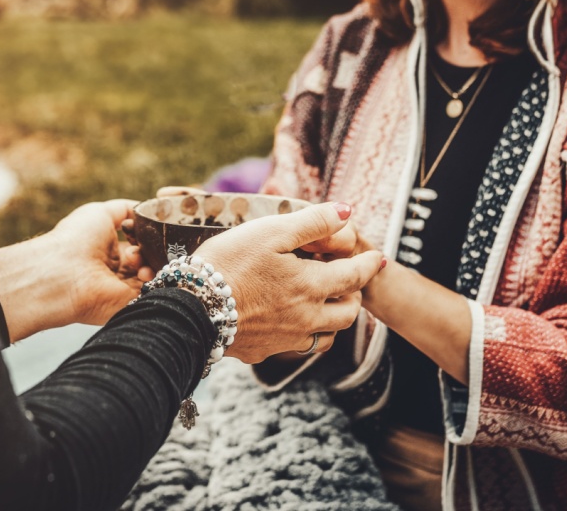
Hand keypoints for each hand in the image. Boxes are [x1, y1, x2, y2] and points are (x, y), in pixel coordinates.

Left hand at [0, 200, 150, 341]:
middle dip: (153, 249)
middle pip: (149, 258)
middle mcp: (115, 269)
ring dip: (152, 262)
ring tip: (136, 259)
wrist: (63, 271)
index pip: (137, 244)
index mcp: (106, 250)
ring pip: (153, 273)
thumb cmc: (76, 238)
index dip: (147, 236)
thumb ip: (127, 210)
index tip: (153, 229)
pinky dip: (154, 279)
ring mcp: (122, 287)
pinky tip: (143, 271)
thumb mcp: (100, 213)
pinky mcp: (128, 303)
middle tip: (149, 244)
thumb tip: (147, 210)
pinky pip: (152, 290)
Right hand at [192, 202, 384, 363]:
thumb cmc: (229, 263)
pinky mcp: (262, 352)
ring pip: (325, 337)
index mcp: (311, 286)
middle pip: (348, 313)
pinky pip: (293, 347)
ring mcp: (285, 340)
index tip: (377, 258)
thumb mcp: (271, 231)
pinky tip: (288, 323)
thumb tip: (346, 214)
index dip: (368, 265)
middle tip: (348, 282)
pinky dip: (301, 335)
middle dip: (354, 295)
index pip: (355, 277)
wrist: (190, 307)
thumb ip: (313, 222)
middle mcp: (305, 318)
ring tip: (324, 305)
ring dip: (332, 321)